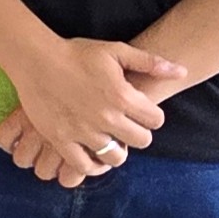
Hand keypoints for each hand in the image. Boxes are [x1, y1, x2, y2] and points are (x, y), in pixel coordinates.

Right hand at [0, 38, 188, 186]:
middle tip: (126, 127)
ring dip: (117, 151)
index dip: (152, 116)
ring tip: (110, 141)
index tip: (141, 112)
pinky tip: (92, 157)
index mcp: (123, 96)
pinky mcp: (61, 140)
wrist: (36, 59)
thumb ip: (150, 63)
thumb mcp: (116, 51)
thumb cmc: (77, 53)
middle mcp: (106, 117)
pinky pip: (83, 165)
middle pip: (142, 141)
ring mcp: (83, 131)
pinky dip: (91, 166)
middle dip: (138, 134)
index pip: (156, 120)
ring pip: (116, 157)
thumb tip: (182, 72)